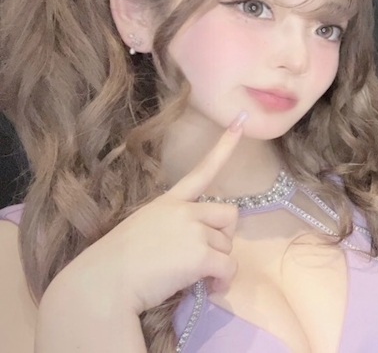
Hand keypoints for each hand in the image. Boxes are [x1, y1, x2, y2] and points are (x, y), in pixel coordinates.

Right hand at [53, 112, 247, 315]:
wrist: (102, 285)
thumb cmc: (113, 264)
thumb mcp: (141, 230)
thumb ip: (170, 228)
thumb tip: (191, 247)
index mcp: (168, 202)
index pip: (201, 170)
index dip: (224, 147)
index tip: (241, 122)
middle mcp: (184, 211)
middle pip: (229, 214)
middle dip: (223, 236)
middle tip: (203, 256)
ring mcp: (193, 231)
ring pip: (227, 246)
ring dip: (217, 263)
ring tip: (193, 276)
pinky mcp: (200, 255)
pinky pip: (228, 268)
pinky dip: (222, 282)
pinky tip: (208, 288)